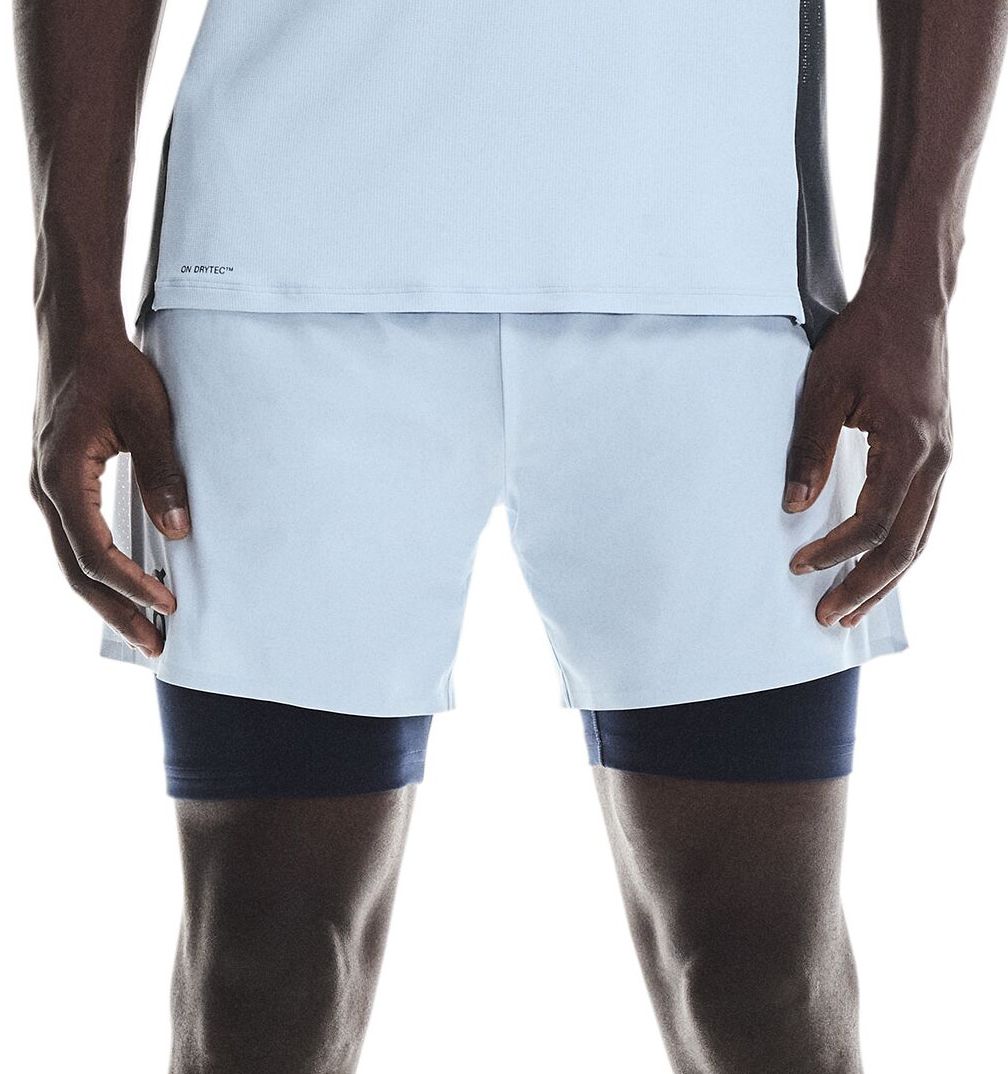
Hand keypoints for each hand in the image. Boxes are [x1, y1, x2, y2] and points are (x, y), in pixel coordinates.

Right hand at [30, 321, 189, 656]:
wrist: (75, 332)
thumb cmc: (112, 368)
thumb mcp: (150, 418)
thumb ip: (164, 474)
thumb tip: (180, 531)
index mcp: (62, 476)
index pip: (94, 552)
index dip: (132, 585)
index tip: (168, 606)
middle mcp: (44, 488)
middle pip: (76, 570)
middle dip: (116, 611)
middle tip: (154, 645)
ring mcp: (46, 487)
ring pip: (71, 559)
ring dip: (106, 596)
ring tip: (143, 628)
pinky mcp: (57, 482)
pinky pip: (74, 538)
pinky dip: (99, 568)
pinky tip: (126, 584)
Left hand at [782, 289, 951, 627]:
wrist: (912, 300)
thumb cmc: (866, 337)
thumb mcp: (823, 390)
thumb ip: (808, 449)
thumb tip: (793, 506)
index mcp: (911, 446)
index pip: (874, 521)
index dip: (836, 549)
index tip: (798, 565)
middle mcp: (937, 459)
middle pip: (906, 544)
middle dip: (865, 585)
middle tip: (828, 617)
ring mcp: (944, 457)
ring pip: (921, 536)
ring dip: (886, 577)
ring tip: (852, 609)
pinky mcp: (937, 453)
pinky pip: (923, 515)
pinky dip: (900, 548)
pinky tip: (877, 566)